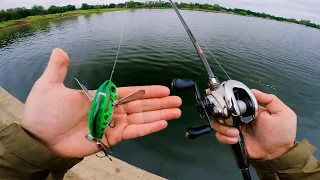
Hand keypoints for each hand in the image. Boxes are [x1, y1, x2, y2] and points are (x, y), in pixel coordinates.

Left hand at [22, 48, 181, 157]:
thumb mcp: (50, 86)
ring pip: (141, 118)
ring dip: (159, 114)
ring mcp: (111, 124)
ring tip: (176, 111)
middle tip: (177, 101)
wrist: (38, 138)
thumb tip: (60, 50)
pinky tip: (162, 123)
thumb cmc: (44, 112)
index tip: (164, 89)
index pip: (131, 92)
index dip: (148, 91)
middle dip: (159, 103)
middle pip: (141, 105)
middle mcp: (110, 110)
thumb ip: (58, 69)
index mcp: (101, 97)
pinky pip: (133, 132)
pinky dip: (148, 128)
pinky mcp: (110, 138)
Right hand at [212, 89, 296, 159]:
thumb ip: (269, 99)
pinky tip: (235, 139)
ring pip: (218, 123)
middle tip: (227, 119)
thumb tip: (252, 90)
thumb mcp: (282, 112)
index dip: (225, 98)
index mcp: (249, 109)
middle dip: (219, 113)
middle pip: (222, 111)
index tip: (220, 97)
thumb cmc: (282, 133)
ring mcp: (235, 128)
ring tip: (236, 133)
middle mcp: (240, 117)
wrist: (278, 154)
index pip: (234, 100)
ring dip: (223, 127)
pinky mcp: (232, 139)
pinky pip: (220, 136)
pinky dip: (224, 137)